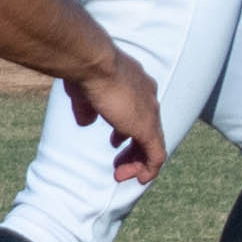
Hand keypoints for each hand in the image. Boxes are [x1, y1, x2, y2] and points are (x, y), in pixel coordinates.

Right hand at [63, 50, 169, 186]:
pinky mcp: (147, 128)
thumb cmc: (85, 69)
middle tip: (117, 163)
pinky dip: (149, 170)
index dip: (128, 130)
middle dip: (133, 149)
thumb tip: (86, 121)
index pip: (139, 112)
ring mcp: (150, 112)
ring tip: (120, 174)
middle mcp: (148, 96)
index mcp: (136, 84)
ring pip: (153, 144)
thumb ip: (87, 108)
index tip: (115, 142)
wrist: (94, 62)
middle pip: (148, 129)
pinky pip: (156, 156)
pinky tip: (140, 178)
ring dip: (137, 162)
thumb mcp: (84, 90)